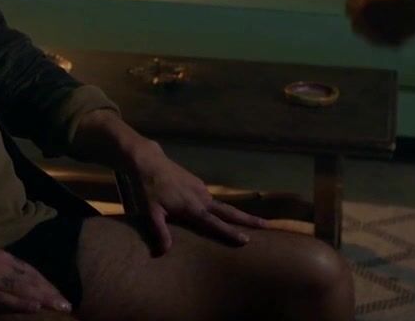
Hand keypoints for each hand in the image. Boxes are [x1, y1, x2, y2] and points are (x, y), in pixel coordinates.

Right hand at [0, 234, 71, 313]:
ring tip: (60, 307)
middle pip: (32, 280)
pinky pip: (4, 298)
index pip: (31, 271)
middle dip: (51, 293)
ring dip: (43, 298)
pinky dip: (21, 302)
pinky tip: (34, 306)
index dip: (47, 283)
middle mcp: (1, 265)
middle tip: (68, 304)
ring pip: (23, 289)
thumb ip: (0, 269)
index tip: (61, 294)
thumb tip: (18, 281)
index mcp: (2, 257)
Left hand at [126, 142, 268, 255]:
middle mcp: (202, 197)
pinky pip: (211, 198)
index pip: (215, 223)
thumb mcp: (150, 212)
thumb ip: (159, 231)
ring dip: (235, 213)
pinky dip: (220, 207)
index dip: (230, 232)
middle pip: (228, 210)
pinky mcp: (197, 183)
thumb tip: (164, 252)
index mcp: (192, 206)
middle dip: (247, 218)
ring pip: (221, 204)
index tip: (247, 239)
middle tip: (266, 225)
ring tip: (249, 222)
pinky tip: (219, 212)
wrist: (148, 160)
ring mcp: (201, 188)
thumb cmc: (148, 188)